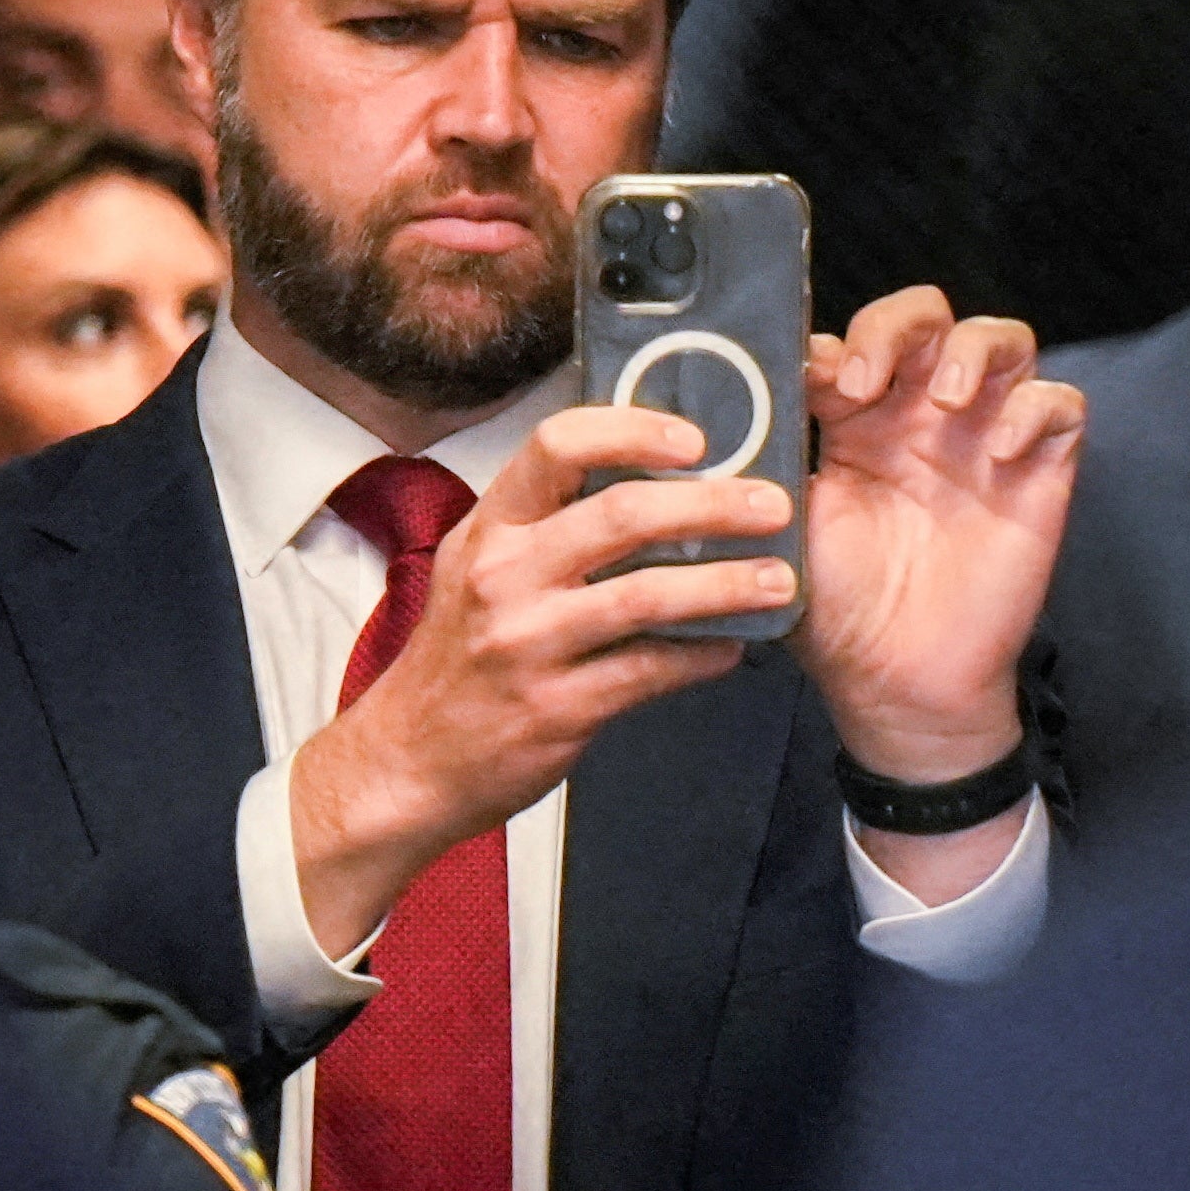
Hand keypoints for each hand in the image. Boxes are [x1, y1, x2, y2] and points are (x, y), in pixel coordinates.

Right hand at [288, 404, 789, 954]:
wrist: (409, 758)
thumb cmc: (458, 659)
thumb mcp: (477, 570)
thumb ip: (545, 526)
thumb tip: (649, 480)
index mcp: (488, 530)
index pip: (556, 447)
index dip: (633, 431)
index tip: (696, 439)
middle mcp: (502, 577)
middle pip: (621, 515)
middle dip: (713, 504)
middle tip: (774, 506)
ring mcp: (528, 643)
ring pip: (647, 596)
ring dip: (726, 585)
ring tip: (780, 580)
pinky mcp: (558, 707)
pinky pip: (652, 672)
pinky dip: (705, 657)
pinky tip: (733, 649)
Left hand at [794, 287, 1084, 781]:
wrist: (891, 677)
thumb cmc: (831, 604)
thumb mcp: (780, 522)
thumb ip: (759, 462)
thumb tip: (709, 408)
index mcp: (849, 422)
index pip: (846, 342)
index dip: (828, 345)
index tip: (805, 380)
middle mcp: (916, 417)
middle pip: (923, 317)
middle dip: (895, 327)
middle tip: (866, 382)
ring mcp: (981, 437)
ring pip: (1001, 340)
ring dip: (972, 349)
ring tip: (944, 400)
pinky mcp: (1039, 470)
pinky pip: (1062, 404)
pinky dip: (1036, 409)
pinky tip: (1000, 452)